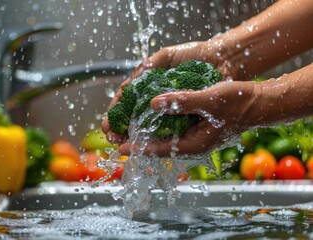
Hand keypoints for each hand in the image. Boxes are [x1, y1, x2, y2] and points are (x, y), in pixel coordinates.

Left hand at [102, 40, 241, 145]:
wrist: (259, 102)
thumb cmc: (239, 102)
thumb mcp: (209, 99)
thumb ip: (182, 102)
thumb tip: (153, 103)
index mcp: (195, 144)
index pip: (160, 150)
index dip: (139, 148)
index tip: (120, 147)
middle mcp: (192, 145)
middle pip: (159, 147)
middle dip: (139, 141)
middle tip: (117, 136)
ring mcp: (194, 137)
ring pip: (164, 138)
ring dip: (147, 132)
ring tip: (127, 126)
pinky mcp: (196, 129)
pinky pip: (173, 129)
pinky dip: (159, 124)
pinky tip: (149, 114)